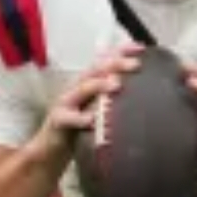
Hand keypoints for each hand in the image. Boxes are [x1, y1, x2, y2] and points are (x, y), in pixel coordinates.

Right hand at [30, 44, 144, 166]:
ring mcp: (66, 102)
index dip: (121, 52)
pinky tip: (91, 119)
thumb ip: (116, 100)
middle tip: (135, 64)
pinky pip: (68, 118)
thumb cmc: (80, 127)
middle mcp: (78, 87)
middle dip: (116, 63)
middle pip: (96, 69)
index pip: (105, 61)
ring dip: (99, 85)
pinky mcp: (58, 120)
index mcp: (90, 82)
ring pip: (82, 88)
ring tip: (116, 84)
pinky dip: (80, 118)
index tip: (141, 48)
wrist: (51, 148)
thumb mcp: (100, 109)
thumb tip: (145, 94)